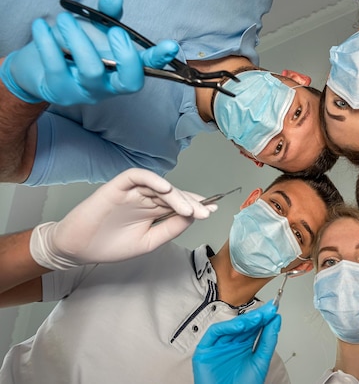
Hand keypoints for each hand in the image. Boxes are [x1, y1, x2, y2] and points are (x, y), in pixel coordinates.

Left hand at [0, 0, 178, 105]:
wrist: (37, 69)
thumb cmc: (73, 50)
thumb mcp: (94, 31)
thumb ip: (106, 15)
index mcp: (123, 70)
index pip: (148, 67)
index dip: (160, 58)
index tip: (169, 46)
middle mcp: (110, 86)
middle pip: (129, 82)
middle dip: (126, 55)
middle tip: (114, 30)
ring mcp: (86, 92)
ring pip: (91, 70)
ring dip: (79, 38)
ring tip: (65, 20)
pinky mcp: (60, 91)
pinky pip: (57, 66)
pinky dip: (48, 41)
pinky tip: (41, 27)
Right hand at [30, 168, 215, 269]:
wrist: (78, 249)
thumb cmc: (111, 245)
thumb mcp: (148, 241)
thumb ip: (170, 229)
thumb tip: (193, 217)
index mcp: (153, 210)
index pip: (179, 203)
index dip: (196, 204)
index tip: (213, 210)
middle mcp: (145, 198)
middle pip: (173, 194)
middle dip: (191, 202)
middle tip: (205, 211)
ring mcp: (131, 191)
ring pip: (159, 186)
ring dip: (176, 195)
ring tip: (189, 208)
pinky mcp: (116, 187)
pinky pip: (137, 176)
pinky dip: (152, 180)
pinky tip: (166, 190)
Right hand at [193, 302, 280, 383]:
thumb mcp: (260, 360)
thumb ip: (268, 340)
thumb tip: (276, 320)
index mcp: (243, 345)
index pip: (253, 327)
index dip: (264, 317)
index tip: (274, 309)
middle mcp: (230, 344)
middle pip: (242, 325)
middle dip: (256, 316)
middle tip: (268, 310)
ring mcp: (218, 346)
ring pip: (229, 327)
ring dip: (244, 321)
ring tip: (258, 318)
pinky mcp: (205, 349)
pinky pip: (214, 332)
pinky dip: (227, 327)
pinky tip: (241, 325)